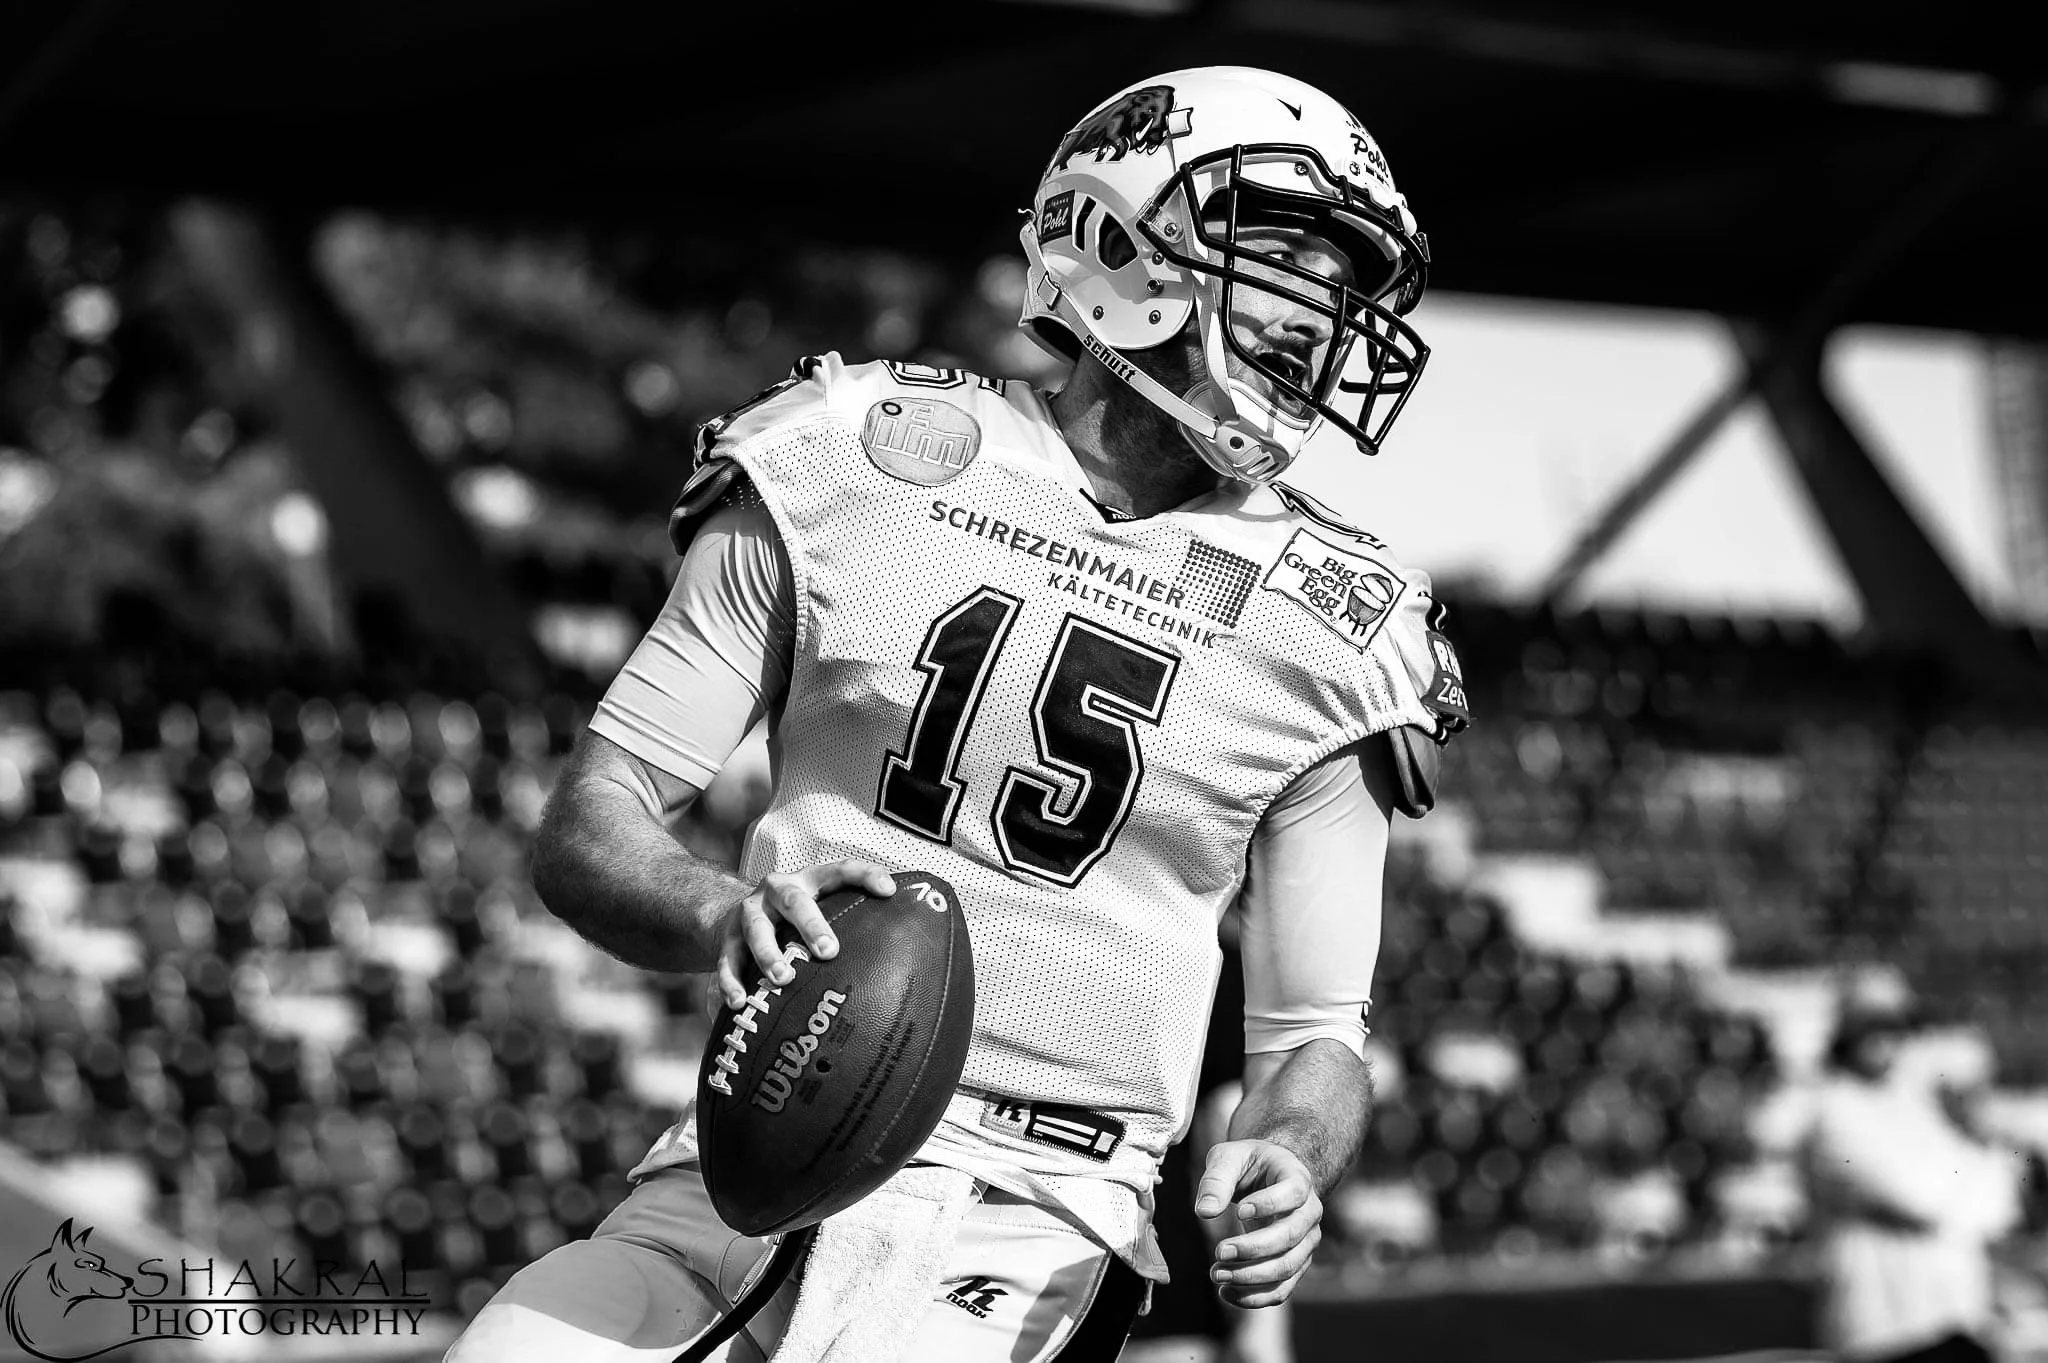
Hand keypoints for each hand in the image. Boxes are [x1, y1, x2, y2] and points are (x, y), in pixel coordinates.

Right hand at [714, 861, 895, 1008]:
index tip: (889, 892)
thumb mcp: (819, 908)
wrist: (726, 912)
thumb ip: (852, 922)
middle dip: (811, 924)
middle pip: (794, 900)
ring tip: (783, 978)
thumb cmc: (792, 919)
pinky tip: (740, 1003)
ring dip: (769, 953)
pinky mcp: (725, 940)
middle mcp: (777, 891)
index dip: (866, 876)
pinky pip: (726, 961)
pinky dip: (731, 982)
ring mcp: (749, 914)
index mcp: (809, 881)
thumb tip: (910, 952)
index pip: (841, 871)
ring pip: (756, 929)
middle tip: (828, 951)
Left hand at [1197, 1139, 1322, 1307]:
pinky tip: (1225, 1292)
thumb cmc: (1249, 1164)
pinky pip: (1281, 1289)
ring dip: (1251, 1276)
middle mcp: (1309, 1212)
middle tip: (1219, 1251)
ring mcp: (1305, 1242)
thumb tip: (1204, 1212)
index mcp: (1297, 1178)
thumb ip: (1216, 1180)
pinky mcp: (1295, 1264)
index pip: (1293, 1193)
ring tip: (1217, 1274)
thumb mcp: (1229, 1157)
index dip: (1269, 1204)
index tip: (1239, 1211)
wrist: (1270, 1177)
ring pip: (1287, 1267)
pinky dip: (1255, 1297)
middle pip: (1290, 1236)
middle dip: (1253, 1249)